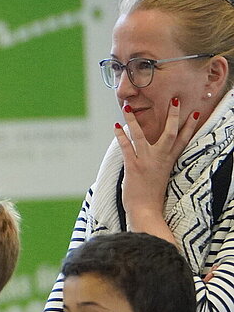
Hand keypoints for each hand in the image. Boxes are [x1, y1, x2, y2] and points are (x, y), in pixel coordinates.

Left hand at [115, 97, 201, 239]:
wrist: (146, 211)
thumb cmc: (151, 198)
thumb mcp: (160, 178)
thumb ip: (160, 166)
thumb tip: (155, 160)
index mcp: (169, 162)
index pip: (183, 140)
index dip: (189, 126)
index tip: (195, 113)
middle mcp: (160, 159)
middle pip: (170, 133)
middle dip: (173, 116)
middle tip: (174, 100)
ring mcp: (147, 161)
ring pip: (141, 135)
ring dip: (133, 120)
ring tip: (127, 107)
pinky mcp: (133, 166)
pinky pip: (126, 147)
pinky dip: (120, 136)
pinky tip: (115, 126)